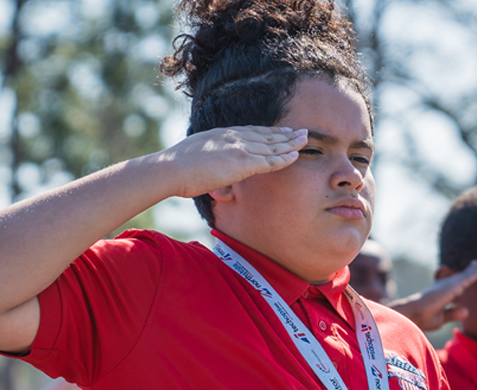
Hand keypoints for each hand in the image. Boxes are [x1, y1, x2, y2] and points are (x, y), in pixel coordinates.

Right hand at [154, 126, 308, 197]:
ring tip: (306, 139)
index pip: (252, 131)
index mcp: (222, 134)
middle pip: (266, 134)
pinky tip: (296, 156)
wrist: (171, 169)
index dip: (269, 132)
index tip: (281, 131)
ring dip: (290, 143)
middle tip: (301, 131)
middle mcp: (233, 137)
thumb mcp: (195, 157)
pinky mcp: (242, 162)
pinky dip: (284, 158)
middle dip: (285, 134)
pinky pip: (269, 161)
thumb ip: (207, 161)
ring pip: (272, 145)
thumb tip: (208, 171)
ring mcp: (239, 148)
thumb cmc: (176, 169)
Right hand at [389, 257, 476, 330]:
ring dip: (476, 268)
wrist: (412, 314)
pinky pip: (466, 278)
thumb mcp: (441, 318)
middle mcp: (444, 286)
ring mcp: (448, 285)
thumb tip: (466, 311)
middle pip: (462, 276)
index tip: (472, 271)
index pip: (456, 284)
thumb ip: (453, 313)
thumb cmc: (421, 317)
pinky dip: (474, 273)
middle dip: (472, 269)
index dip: (465, 277)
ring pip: (466, 275)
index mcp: (441, 293)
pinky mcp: (451, 287)